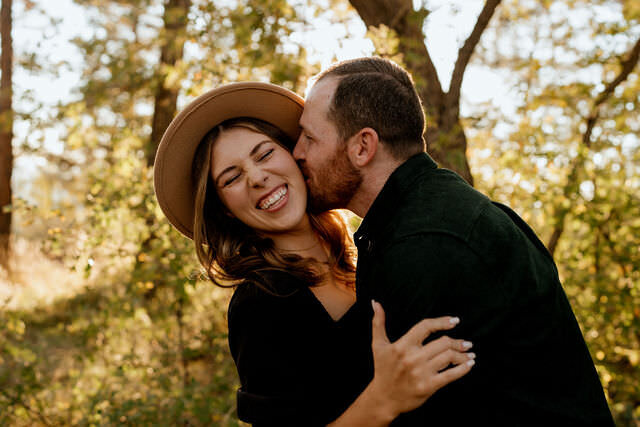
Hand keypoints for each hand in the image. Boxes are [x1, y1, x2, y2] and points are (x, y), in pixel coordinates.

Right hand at [368, 300, 474, 418]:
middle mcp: (412, 357)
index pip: (425, 327)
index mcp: (402, 345)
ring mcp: (421, 372)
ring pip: (449, 357)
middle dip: (457, 342)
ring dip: (463, 355)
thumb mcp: (378, 345)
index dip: (442, 322)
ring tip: (469, 353)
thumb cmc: (382, 369)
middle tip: (466, 343)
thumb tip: (376, 302)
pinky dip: (463, 369)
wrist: (384, 398)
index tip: (455, 321)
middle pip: (443, 343)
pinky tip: (470, 364)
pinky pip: (450, 375)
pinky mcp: (428, 386)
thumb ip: (378, 323)